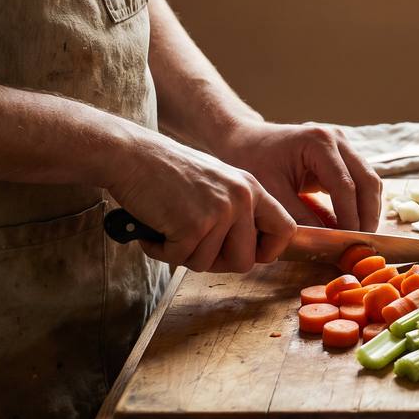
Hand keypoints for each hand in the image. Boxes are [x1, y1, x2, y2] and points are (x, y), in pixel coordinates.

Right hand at [107, 131, 296, 272]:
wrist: (132, 154)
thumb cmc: (168, 172)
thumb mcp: (218, 183)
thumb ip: (238, 211)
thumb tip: (252, 251)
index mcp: (252, 189)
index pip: (286, 230)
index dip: (268, 251)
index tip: (248, 254)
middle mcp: (242, 199)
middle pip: (245, 261)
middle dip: (216, 262)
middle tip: (193, 245)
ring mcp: (219, 211)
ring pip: (208, 264)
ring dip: (184, 254)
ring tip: (169, 227)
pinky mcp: (193, 225)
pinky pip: (180, 259)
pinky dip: (161, 251)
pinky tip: (153, 228)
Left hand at [211, 120, 382, 231]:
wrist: (245, 140)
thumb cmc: (252, 160)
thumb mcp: (272, 192)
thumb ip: (299, 217)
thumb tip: (325, 242)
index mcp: (318, 142)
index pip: (345, 185)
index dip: (350, 217)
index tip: (349, 242)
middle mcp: (337, 139)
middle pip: (368, 180)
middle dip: (367, 215)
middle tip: (361, 243)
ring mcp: (343, 145)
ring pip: (370, 181)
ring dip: (368, 210)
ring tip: (359, 236)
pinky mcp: (343, 156)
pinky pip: (361, 182)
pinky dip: (361, 203)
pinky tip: (353, 224)